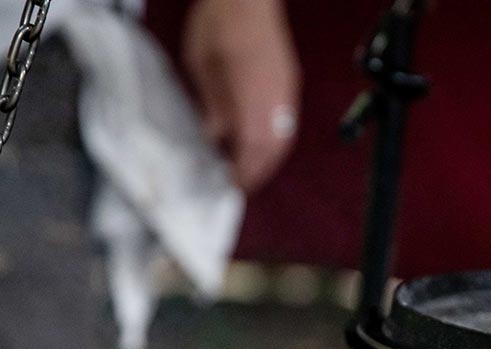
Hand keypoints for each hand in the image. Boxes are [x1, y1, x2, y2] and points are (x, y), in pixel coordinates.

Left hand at [183, 0, 301, 193]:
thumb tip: (216, 134)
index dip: (244, 172)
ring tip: (250, 166)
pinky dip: (274, 138)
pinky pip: (287, 121)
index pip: (253, 148)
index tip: (233, 186)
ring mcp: (286, 90)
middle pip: (273, 148)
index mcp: (251, 95)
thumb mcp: (201, 65)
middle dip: (258, 170)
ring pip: (284, 137)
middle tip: (241, 183)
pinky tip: (260, 140)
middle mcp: (275, 97)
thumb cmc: (220, 21)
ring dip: (268, 156)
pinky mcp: (289, 82)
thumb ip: (213, 104)